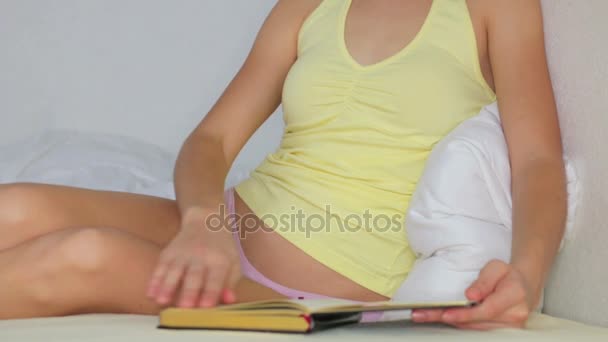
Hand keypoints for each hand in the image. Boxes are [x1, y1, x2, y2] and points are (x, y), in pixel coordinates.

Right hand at [146, 211, 240, 307]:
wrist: (205, 222)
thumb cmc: (222, 249)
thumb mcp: (233, 263)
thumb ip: (230, 284)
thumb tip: (229, 300)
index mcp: (220, 261)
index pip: (215, 278)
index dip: (210, 292)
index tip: (205, 307)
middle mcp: (201, 256)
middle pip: (194, 275)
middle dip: (189, 291)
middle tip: (184, 307)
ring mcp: (183, 253)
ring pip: (174, 271)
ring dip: (167, 286)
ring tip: (162, 301)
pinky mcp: (169, 252)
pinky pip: (160, 267)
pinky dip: (154, 280)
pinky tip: (150, 293)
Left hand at [411, 260, 539, 329]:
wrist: (523, 287)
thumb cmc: (507, 275)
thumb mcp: (497, 267)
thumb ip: (484, 280)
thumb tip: (471, 295)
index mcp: (514, 296)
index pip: (486, 309)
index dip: (465, 314)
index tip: (446, 314)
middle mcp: (514, 317)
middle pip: (475, 322)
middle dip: (446, 318)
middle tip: (421, 314)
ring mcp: (509, 328)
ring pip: (473, 328)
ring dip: (447, 323)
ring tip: (422, 316)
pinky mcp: (500, 332)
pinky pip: (475, 330)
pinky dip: (456, 324)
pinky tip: (437, 319)